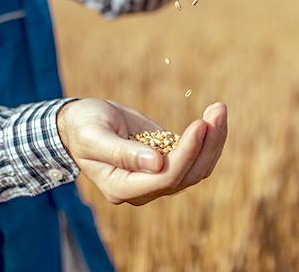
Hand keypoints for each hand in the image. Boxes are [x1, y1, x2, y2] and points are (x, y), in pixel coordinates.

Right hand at [56, 98, 227, 205]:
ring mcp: (156, 177)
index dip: (186, 154)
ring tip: (219, 109)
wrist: (79, 124)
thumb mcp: (94, 136)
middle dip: (207, 144)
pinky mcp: (166, 161)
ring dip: (213, 140)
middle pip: (187, 176)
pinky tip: (214, 116)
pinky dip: (208, 138)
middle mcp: (143, 189)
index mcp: (122, 187)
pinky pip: (195, 157)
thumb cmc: (82, 127)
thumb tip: (156, 163)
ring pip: (197, 168)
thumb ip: (121, 153)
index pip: (165, 178)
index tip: (199, 125)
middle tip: (217, 110)